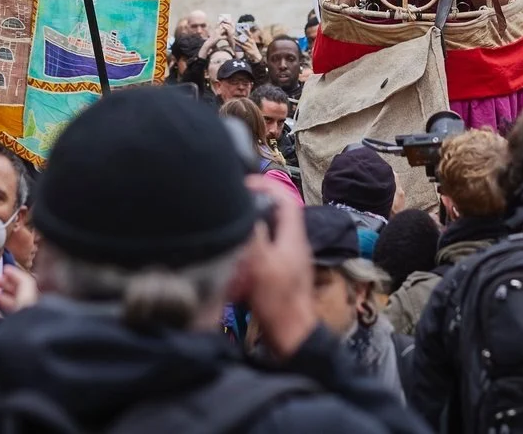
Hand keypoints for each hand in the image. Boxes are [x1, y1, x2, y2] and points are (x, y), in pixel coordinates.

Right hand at [235, 179, 319, 357]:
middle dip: (253, 208)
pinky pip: (263, 256)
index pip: (286, 199)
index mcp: (293, 238)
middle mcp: (293, 246)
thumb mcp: (261, 265)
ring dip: (249, 232)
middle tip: (231, 208)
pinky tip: (235, 261)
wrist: (292, 338)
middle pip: (275, 215)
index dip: (266, 186)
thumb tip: (245, 209)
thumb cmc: (278, 303)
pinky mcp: (279, 277)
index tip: (243, 184)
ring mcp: (287, 262)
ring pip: (268, 235)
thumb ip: (254, 235)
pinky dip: (248, 253)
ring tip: (229, 232)